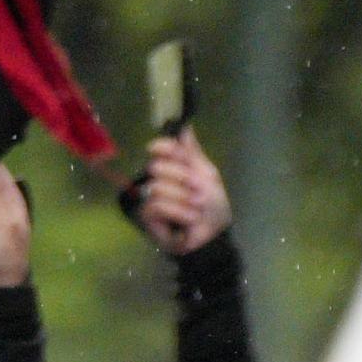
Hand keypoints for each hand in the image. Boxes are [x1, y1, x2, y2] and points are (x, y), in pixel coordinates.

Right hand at [133, 130, 231, 255]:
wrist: (214, 235)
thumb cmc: (212, 207)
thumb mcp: (208, 176)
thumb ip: (193, 153)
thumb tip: (185, 126)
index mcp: (174, 166)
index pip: (162, 149)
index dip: (164, 148)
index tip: (159, 149)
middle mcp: (159, 178)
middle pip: (158, 167)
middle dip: (183, 180)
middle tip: (199, 193)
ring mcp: (150, 197)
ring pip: (158, 187)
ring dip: (183, 199)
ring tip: (197, 210)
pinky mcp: (147, 217)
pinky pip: (156, 205)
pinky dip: (177, 211)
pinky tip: (189, 219)